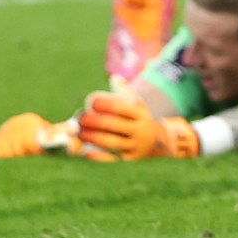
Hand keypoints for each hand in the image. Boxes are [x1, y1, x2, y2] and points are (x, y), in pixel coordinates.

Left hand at [74, 90, 202, 161]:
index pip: (121, 107)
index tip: (90, 101)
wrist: (156, 141)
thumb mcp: (135, 102)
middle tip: (80, 119)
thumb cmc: (137, 117)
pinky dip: (99, 156)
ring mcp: (135, 146)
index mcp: (139, 113)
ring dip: (94, 138)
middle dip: (95, 122)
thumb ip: (123, 90)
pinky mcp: (130, 159)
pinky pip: (113, 159)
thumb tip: (114, 78)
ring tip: (80, 133)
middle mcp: (139, 130)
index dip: (105, 104)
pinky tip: (86, 152)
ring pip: (113, 142)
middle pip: (115, 125)